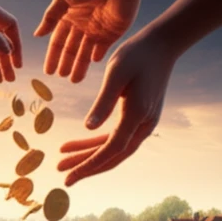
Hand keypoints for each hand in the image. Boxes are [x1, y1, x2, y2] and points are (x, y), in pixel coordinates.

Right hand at [35, 0, 143, 82]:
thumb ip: (51, 16)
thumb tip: (37, 34)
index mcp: (69, 15)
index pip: (58, 40)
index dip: (53, 55)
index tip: (48, 71)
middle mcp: (82, 24)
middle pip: (72, 49)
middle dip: (66, 63)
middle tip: (61, 77)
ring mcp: (98, 28)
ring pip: (87, 52)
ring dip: (80, 65)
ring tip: (74, 80)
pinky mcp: (114, 30)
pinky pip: (104, 48)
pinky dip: (99, 55)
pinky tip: (93, 62)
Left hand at [57, 31, 176, 185]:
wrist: (162, 45)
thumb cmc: (137, 55)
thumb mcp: (116, 73)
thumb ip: (103, 102)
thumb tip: (88, 128)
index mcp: (137, 115)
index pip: (110, 149)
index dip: (88, 165)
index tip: (68, 175)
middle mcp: (143, 125)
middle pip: (112, 155)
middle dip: (86, 165)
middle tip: (60, 172)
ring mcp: (143, 123)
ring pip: (113, 147)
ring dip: (88, 154)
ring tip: (63, 158)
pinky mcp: (139, 117)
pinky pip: (116, 136)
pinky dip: (97, 141)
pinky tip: (79, 142)